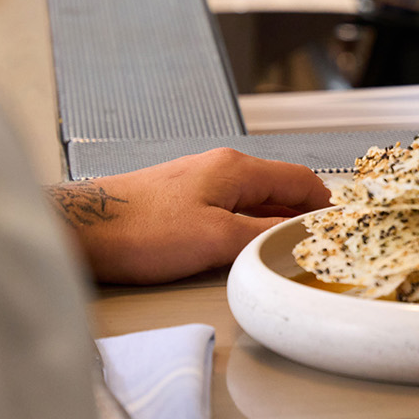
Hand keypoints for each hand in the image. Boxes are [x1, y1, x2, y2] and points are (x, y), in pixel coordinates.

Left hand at [48, 148, 330, 284]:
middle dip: (300, 215)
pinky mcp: (178, 199)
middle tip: (314, 246)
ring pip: (252, 199)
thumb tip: (300, 234)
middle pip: (278, 187)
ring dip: (270, 221)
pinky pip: (227, 208)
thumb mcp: (215, 239)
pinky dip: (244, 224)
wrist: (79, 229)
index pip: (300, 180)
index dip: (324, 206)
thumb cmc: (139, 230)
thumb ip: (263, 235)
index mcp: (236, 169)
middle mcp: (220, 167)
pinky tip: (237, 247)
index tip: (339, 229)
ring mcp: (198, 181)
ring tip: (279, 251)